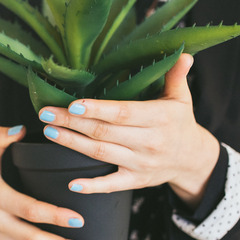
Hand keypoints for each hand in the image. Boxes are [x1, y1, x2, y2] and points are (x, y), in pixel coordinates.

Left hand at [38, 54, 219, 207]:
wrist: (193, 160)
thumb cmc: (180, 123)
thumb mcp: (181, 98)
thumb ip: (176, 76)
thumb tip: (181, 53)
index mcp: (159, 118)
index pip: (122, 113)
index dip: (97, 110)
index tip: (72, 105)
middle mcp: (149, 142)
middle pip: (104, 132)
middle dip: (72, 123)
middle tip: (46, 113)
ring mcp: (141, 163)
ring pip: (101, 153)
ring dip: (73, 143)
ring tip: (50, 131)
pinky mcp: (136, 180)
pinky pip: (112, 185)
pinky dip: (92, 186)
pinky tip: (72, 183)